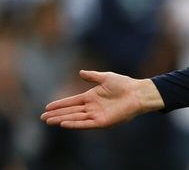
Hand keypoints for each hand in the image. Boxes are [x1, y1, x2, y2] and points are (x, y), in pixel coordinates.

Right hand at [40, 70, 163, 128]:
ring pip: (75, 118)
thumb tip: (80, 72)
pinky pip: (85, 124)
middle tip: (43, 117)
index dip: (60, 104)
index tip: (47, 106)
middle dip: (57, 114)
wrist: (137, 92)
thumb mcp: (106, 77)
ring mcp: (96, 115)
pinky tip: (64, 123)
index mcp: (91, 97)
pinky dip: (75, 124)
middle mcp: (92, 107)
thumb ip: (93, 76)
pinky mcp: (102, 122)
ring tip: (49, 121)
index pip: (72, 102)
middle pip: (70, 111)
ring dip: (62, 119)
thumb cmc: (124, 84)